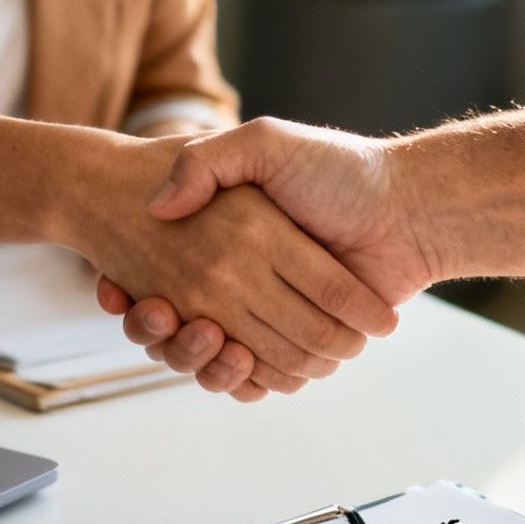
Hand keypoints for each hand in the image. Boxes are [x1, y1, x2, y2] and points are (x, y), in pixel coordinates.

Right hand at [99, 118, 434, 396]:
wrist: (409, 209)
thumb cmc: (340, 170)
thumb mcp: (266, 143)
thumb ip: (208, 160)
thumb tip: (158, 207)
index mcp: (227, 241)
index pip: (159, 278)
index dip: (132, 292)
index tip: (116, 289)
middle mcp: (241, 282)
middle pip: (178, 328)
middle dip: (158, 331)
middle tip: (158, 313)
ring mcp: (269, 318)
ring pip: (211, 360)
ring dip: (195, 359)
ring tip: (200, 334)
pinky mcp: (298, 347)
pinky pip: (255, 379)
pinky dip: (240, 380)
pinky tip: (231, 358)